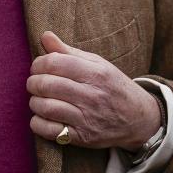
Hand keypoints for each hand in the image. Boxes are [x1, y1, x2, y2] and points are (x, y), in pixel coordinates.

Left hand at [27, 31, 160, 150]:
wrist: (140, 119)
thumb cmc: (113, 87)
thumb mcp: (97, 64)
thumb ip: (68, 51)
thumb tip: (45, 35)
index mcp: (96, 73)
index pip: (55, 63)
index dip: (39, 63)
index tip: (38, 67)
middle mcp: (92, 96)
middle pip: (47, 85)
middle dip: (33, 82)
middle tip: (34, 83)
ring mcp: (87, 118)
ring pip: (45, 107)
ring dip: (34, 102)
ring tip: (38, 99)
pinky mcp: (82, 137)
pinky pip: (48, 131)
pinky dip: (38, 123)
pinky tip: (42, 116)